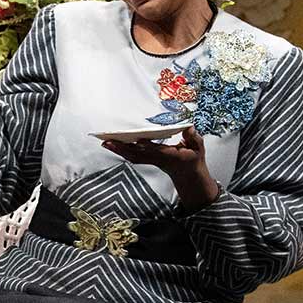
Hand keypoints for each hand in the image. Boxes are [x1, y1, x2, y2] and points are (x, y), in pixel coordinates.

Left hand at [101, 127, 220, 209]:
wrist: (188, 176)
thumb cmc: (193, 159)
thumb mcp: (198, 148)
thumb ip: (194, 138)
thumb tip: (189, 127)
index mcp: (170, 156)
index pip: (156, 151)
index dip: (147, 146)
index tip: (138, 140)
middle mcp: (157, 159)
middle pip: (137, 154)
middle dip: (122, 148)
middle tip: (107, 141)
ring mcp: (151, 161)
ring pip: (132, 156)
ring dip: (118, 150)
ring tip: (104, 142)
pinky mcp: (148, 161)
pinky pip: (132, 156)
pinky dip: (121, 151)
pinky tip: (112, 145)